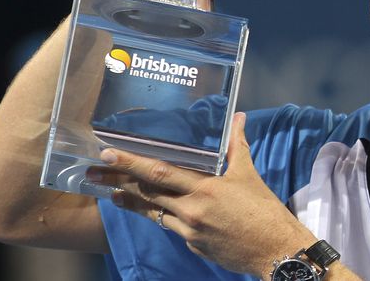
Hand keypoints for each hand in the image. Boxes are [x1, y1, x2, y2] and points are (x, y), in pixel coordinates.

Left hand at [89, 113, 316, 278]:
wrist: (275, 250)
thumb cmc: (263, 209)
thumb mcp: (248, 173)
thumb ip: (237, 145)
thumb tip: (238, 117)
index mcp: (204, 189)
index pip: (159, 172)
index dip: (131, 163)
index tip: (108, 155)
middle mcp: (190, 211)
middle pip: (146, 193)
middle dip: (118, 181)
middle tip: (95, 172)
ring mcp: (189, 232)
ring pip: (152, 212)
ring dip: (130, 201)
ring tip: (110, 191)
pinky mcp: (192, 246)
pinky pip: (171, 227)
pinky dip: (161, 215)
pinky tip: (153, 208)